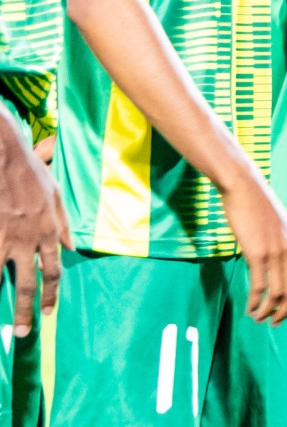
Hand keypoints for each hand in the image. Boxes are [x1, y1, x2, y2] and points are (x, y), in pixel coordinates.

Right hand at [0, 131, 71, 335]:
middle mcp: (26, 240)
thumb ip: (64, 225)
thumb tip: (72, 248)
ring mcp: (3, 238)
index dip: (50, 294)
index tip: (47, 313)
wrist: (4, 159)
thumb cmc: (32, 174)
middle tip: (22, 333)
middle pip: (26, 283)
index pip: (52, 271)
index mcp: (48, 232)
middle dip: (25, 310)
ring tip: (1, 323)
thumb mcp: (57, 196)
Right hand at [220, 174, 286, 325]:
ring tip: (258, 319)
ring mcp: (275, 250)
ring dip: (268, 311)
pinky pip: (260, 285)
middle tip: (274, 324)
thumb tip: (276, 261)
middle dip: (285, 312)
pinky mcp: (257, 251)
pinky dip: (256, 301)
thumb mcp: (276, 226)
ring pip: (278, 292)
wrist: (243, 186)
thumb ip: (280, 243)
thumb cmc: (256, 206)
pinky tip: (250, 308)